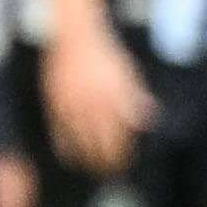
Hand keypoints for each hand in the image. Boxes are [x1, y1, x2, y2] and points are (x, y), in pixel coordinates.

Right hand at [40, 11, 149, 175]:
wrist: (75, 35)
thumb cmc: (105, 55)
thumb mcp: (127, 73)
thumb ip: (135, 98)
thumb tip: (150, 119)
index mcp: (114, 96)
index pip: (120, 133)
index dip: (122, 152)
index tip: (123, 162)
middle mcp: (93, 102)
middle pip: (100, 140)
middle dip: (105, 159)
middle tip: (108, 171)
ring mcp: (72, 102)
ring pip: (79, 138)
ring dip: (85, 156)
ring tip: (89, 168)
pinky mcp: (55, 101)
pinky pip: (59, 129)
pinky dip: (63, 144)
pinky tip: (68, 154)